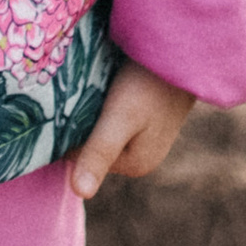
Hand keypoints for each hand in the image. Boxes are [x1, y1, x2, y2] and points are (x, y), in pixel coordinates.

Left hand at [68, 60, 195, 201]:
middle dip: (78, 123)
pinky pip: (113, 116)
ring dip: (89, 111)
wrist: (184, 51)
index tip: (61, 109)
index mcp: (135, 165)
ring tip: (86, 87)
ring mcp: (146, 138)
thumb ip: (100, 152)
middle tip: (72, 95)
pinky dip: (103, 103)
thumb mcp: (120, 118)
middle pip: (90, 143)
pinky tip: (102, 85)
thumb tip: (80, 194)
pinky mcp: (147, 118)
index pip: (79, 156)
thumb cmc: (150, 84)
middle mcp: (141, 157)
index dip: (66, 133)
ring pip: (100, 128)